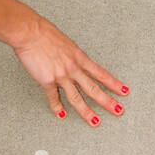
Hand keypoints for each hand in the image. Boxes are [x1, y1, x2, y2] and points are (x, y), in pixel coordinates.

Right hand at [12, 17, 128, 125]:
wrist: (30, 32)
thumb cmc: (45, 33)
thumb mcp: (66, 42)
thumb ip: (71, 55)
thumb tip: (74, 61)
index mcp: (79, 57)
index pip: (101, 73)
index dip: (113, 83)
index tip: (124, 91)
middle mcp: (73, 68)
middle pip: (93, 88)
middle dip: (107, 101)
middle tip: (118, 111)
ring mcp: (61, 75)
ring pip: (76, 97)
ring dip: (86, 112)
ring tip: (95, 122)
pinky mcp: (46, 80)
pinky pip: (53, 97)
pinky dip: (57, 107)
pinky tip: (61, 114)